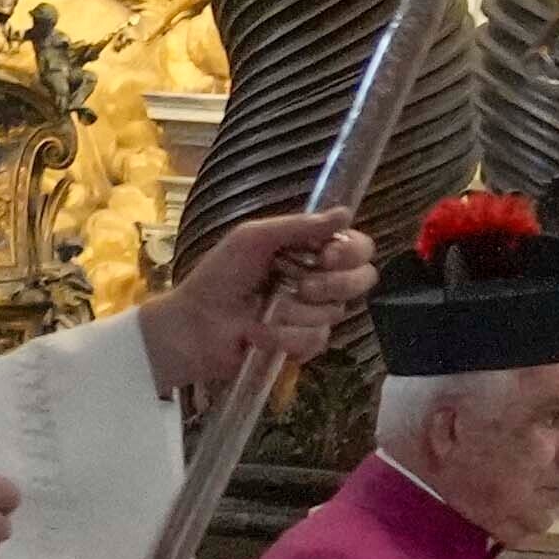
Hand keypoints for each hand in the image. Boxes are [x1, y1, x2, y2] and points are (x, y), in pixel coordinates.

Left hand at [142, 207, 378, 405]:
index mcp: (310, 250)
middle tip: (303, 287)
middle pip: (363, 279)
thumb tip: (346, 213)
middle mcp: (320, 280)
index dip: (352, 252)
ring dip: (296, 312)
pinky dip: (285, 337)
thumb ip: (299, 226)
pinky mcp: (304, 345)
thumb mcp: (253, 239)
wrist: (195, 324)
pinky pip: (316, 340)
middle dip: (334, 284)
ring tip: (266, 310)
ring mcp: (313, 315)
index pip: (359, 248)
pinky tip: (259, 334)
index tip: (328, 256)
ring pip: (336, 312)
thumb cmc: (220, 276)